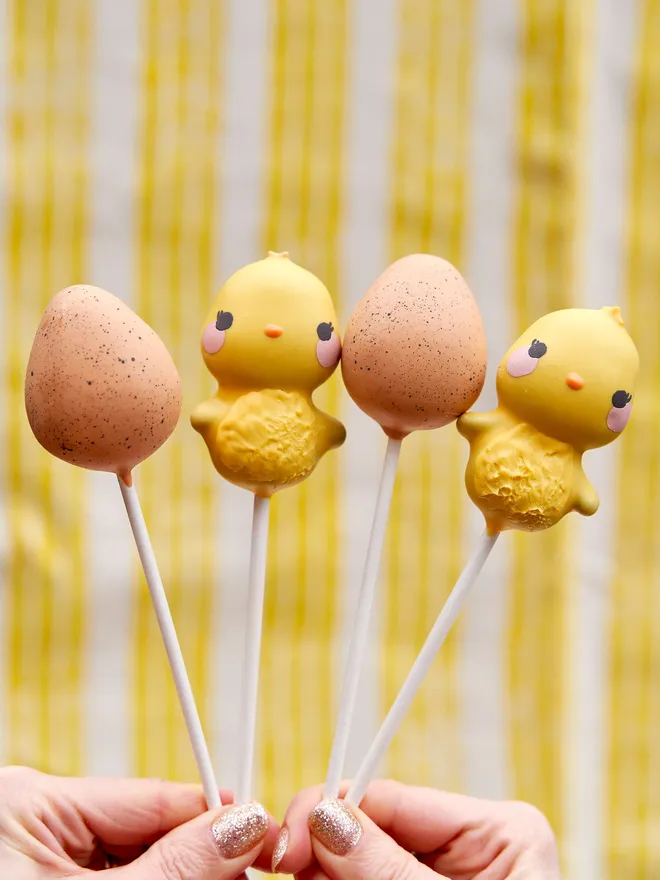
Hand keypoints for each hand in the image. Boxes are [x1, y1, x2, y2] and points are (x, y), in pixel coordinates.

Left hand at [0, 766, 278, 877]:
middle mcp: (28, 824)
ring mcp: (29, 860)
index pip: (151, 796)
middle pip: (144, 834)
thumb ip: (172, 870)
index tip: (265, 842)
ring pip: (131, 865)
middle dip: (195, 863)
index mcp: (29, 803)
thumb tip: (243, 826)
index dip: (214, 818)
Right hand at [273, 780, 560, 878]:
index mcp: (498, 831)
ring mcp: (441, 878)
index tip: (287, 846)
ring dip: (323, 876)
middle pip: (371, 829)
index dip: (331, 813)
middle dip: (322, 851)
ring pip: (359, 864)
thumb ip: (388, 870)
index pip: (392, 799)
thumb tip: (326, 818)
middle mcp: (469, 846)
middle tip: (280, 870)